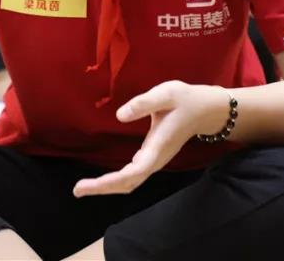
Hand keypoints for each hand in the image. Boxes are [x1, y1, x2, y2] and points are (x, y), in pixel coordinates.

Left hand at [73, 81, 229, 197]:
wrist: (206, 110)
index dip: (109, 181)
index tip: (88, 184)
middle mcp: (155, 160)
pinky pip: (132, 175)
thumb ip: (143, 103)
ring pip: (130, 182)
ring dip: (107, 186)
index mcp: (157, 147)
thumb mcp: (166, 93)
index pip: (131, 173)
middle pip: (128, 184)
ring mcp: (154, 160)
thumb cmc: (185, 100)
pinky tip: (103, 180)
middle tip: (77, 190)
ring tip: (84, 187)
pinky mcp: (152, 157)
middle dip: (102, 188)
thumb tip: (119, 116)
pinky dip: (116, 180)